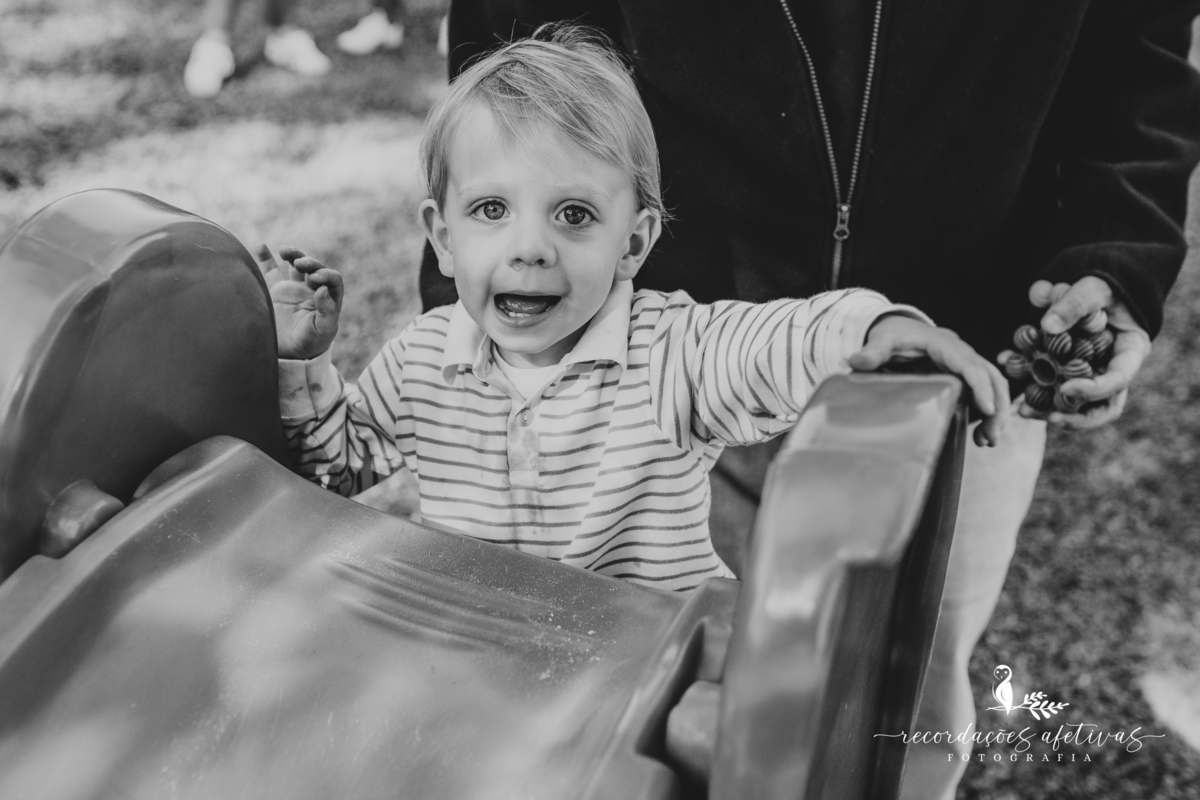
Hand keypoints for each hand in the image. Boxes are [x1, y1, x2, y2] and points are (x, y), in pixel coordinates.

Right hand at [256, 244, 343, 360]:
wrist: (287, 354)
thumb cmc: (310, 344)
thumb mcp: (323, 331)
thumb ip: (327, 311)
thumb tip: (323, 289)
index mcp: (328, 299)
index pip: (333, 279)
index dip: (326, 275)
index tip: (316, 279)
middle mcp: (312, 290)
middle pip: (314, 268)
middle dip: (310, 263)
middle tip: (301, 265)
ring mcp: (293, 288)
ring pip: (295, 265)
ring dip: (294, 255)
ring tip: (286, 252)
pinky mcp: (274, 290)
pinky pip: (270, 270)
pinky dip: (265, 257)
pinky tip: (260, 245)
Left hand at [850, 315, 1009, 446]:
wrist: (896, 327)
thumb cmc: (892, 333)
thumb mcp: (882, 340)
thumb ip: (872, 351)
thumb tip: (854, 360)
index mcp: (944, 344)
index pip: (970, 365)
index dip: (982, 386)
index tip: (987, 409)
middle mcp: (960, 353)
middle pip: (990, 377)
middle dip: (996, 406)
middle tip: (991, 435)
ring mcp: (963, 364)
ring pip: (992, 385)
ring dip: (996, 412)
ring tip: (987, 440)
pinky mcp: (962, 376)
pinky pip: (983, 392)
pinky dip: (987, 412)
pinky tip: (980, 435)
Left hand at [997, 277, 1150, 428]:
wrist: (1093, 290)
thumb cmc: (1100, 287)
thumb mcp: (1093, 287)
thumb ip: (1075, 303)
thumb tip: (1048, 326)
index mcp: (1130, 351)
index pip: (1119, 379)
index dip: (1095, 390)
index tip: (1066, 388)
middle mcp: (1113, 370)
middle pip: (1102, 407)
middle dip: (1075, 417)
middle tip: (1047, 417)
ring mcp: (1092, 377)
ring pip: (1077, 407)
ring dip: (1050, 412)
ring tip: (1023, 411)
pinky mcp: (1068, 376)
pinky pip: (1053, 391)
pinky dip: (1034, 391)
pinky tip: (1011, 384)